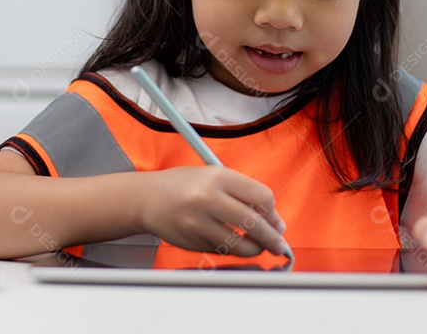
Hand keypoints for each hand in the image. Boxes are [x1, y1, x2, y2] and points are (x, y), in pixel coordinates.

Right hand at [138, 167, 288, 257]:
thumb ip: (241, 192)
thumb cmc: (182, 185)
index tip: (276, 220)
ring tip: (259, 247)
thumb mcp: (212, 175)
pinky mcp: (192, 242)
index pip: (261, 196)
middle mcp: (208, 198)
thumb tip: (272, 220)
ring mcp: (198, 223)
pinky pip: (222, 251)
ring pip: (240, 245)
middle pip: (254, 224)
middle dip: (272, 238)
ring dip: (255, 249)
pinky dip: (233, 251)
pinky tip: (234, 244)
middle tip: (279, 244)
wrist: (147, 198)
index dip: (273, 212)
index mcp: (217, 176)